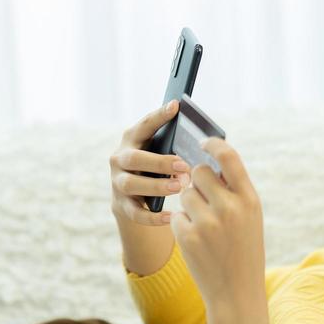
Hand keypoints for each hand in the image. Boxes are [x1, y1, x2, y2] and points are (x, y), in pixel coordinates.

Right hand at [109, 99, 192, 226]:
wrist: (134, 199)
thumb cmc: (156, 169)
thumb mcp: (160, 152)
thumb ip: (173, 146)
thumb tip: (205, 140)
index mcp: (131, 140)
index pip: (144, 125)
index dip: (158, 116)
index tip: (175, 106)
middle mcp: (119, 159)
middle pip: (134, 158)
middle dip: (159, 161)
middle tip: (183, 165)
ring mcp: (117, 183)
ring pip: (131, 184)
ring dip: (155, 185)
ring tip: (178, 187)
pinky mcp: (121, 205)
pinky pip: (135, 213)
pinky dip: (153, 217)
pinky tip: (171, 216)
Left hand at [170, 137, 265, 314]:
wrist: (237, 293)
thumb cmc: (244, 251)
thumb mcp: (250, 218)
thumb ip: (234, 191)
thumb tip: (210, 163)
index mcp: (249, 200)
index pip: (229, 157)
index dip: (213, 144)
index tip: (203, 143)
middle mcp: (230, 208)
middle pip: (199, 172)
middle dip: (197, 180)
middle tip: (203, 197)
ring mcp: (207, 223)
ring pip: (185, 193)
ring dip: (189, 204)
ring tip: (204, 225)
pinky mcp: (187, 237)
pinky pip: (176, 216)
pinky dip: (182, 225)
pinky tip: (196, 241)